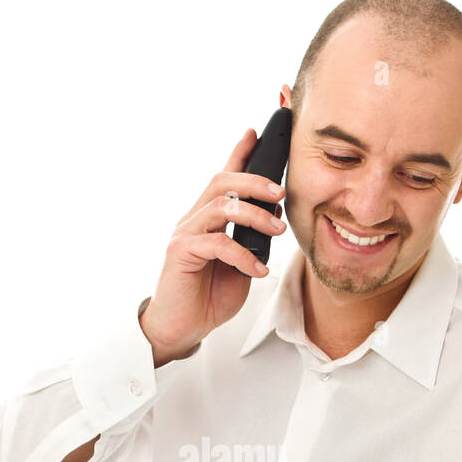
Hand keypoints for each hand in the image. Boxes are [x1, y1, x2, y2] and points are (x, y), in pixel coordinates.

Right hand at [140, 128, 287, 366]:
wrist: (181, 328)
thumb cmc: (208, 297)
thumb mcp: (240, 266)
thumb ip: (251, 243)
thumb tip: (271, 226)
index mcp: (208, 218)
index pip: (224, 177)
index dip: (240, 152)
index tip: (258, 132)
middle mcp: (194, 219)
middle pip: (222, 182)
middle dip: (255, 181)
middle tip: (281, 194)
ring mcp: (185, 234)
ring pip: (221, 206)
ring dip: (254, 215)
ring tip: (277, 231)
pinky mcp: (180, 253)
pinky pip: (216, 242)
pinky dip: (242, 255)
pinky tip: (257, 269)